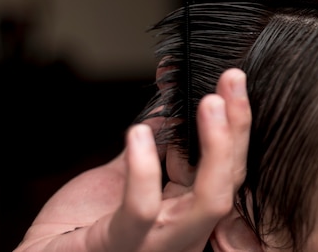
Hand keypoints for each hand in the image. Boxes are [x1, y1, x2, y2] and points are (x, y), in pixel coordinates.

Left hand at [14, 68, 250, 250]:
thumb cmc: (81, 222)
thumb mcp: (125, 175)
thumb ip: (151, 148)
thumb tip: (171, 109)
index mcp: (187, 210)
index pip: (228, 168)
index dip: (235, 125)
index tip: (231, 83)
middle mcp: (184, 230)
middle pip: (230, 180)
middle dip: (236, 127)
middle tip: (232, 81)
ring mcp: (157, 242)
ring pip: (208, 200)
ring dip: (215, 147)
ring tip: (209, 102)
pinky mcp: (120, 245)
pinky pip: (140, 210)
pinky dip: (143, 170)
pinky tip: (138, 132)